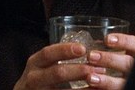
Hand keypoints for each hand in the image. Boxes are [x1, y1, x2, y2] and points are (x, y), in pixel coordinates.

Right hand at [13, 33, 134, 89]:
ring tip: (99, 82)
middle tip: (97, 68)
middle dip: (78, 70)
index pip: (48, 53)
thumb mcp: (41, 65)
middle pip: (57, 73)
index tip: (83, 48)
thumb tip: (87, 50)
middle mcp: (34, 77)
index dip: (65, 50)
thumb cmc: (38, 77)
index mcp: (35, 63)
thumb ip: (58, 58)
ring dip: (83, 88)